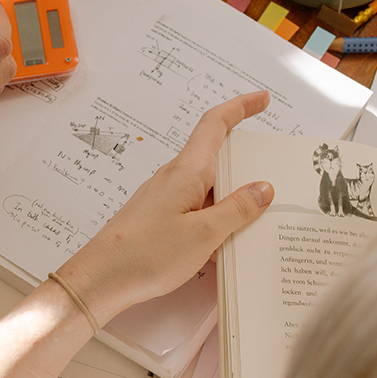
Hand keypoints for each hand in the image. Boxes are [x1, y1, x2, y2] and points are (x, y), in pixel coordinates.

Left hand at [59, 91, 273, 324]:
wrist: (101, 278)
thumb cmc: (145, 255)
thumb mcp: (204, 234)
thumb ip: (236, 209)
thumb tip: (263, 188)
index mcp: (187, 171)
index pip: (215, 124)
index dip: (241, 107)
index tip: (262, 99)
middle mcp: (175, 178)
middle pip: (216, 157)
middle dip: (246, 162)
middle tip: (274, 175)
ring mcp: (166, 198)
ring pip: (208, 187)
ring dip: (233, 197)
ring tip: (259, 220)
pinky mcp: (161, 218)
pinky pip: (197, 209)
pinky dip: (216, 219)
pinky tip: (227, 244)